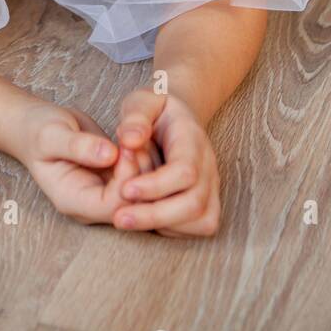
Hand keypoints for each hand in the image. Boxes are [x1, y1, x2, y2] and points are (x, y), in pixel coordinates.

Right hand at [17, 100, 158, 225]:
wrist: (39, 127)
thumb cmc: (40, 131)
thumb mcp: (52, 135)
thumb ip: (78, 146)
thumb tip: (109, 155)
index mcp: (72, 200)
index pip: (112, 206)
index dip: (126, 180)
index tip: (126, 148)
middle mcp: (91, 205)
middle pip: (131, 206)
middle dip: (141, 175)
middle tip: (137, 142)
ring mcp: (104, 195)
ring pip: (141, 196)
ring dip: (147, 168)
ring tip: (138, 139)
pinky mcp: (114, 182)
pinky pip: (140, 182)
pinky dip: (145, 162)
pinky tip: (139, 141)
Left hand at [111, 88, 220, 236]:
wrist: (176, 119)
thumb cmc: (155, 111)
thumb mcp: (142, 101)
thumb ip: (135, 116)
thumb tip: (129, 141)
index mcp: (193, 139)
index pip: (185, 170)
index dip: (157, 185)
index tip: (124, 189)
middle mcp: (208, 165)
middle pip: (194, 202)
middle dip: (155, 215)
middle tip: (118, 218)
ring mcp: (211, 186)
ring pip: (200, 220)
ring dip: (162, 225)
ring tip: (126, 219)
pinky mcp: (208, 203)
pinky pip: (198, 227)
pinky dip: (171, 229)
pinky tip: (145, 218)